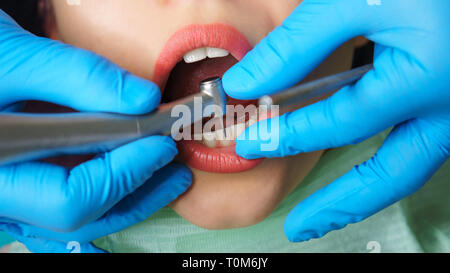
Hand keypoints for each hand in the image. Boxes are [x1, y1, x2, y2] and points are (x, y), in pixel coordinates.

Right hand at [0, 10, 191, 251]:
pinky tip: (133, 175)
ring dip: (129, 197)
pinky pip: (69, 205)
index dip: (124, 174)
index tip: (161, 145)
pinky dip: (107, 192)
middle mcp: (0, 199)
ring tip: (166, 174)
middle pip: (81, 217)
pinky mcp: (24, 188)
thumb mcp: (17, 59)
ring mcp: (11, 199)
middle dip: (137, 192)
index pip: (71, 198)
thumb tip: (145, 99)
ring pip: (79, 219)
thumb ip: (81, 77)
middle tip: (176, 168)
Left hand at [223, 0, 448, 241]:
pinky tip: (361, 175)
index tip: (251, 139)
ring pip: (408, 171)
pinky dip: (384, 169)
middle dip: (339, 204)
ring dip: (364, 198)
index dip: (290, 133)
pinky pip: (418, 150)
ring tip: (325, 217)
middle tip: (300, 227)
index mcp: (426, 75)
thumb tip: (247, 83)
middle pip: (390, 175)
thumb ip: (299, 44)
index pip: (342, 120)